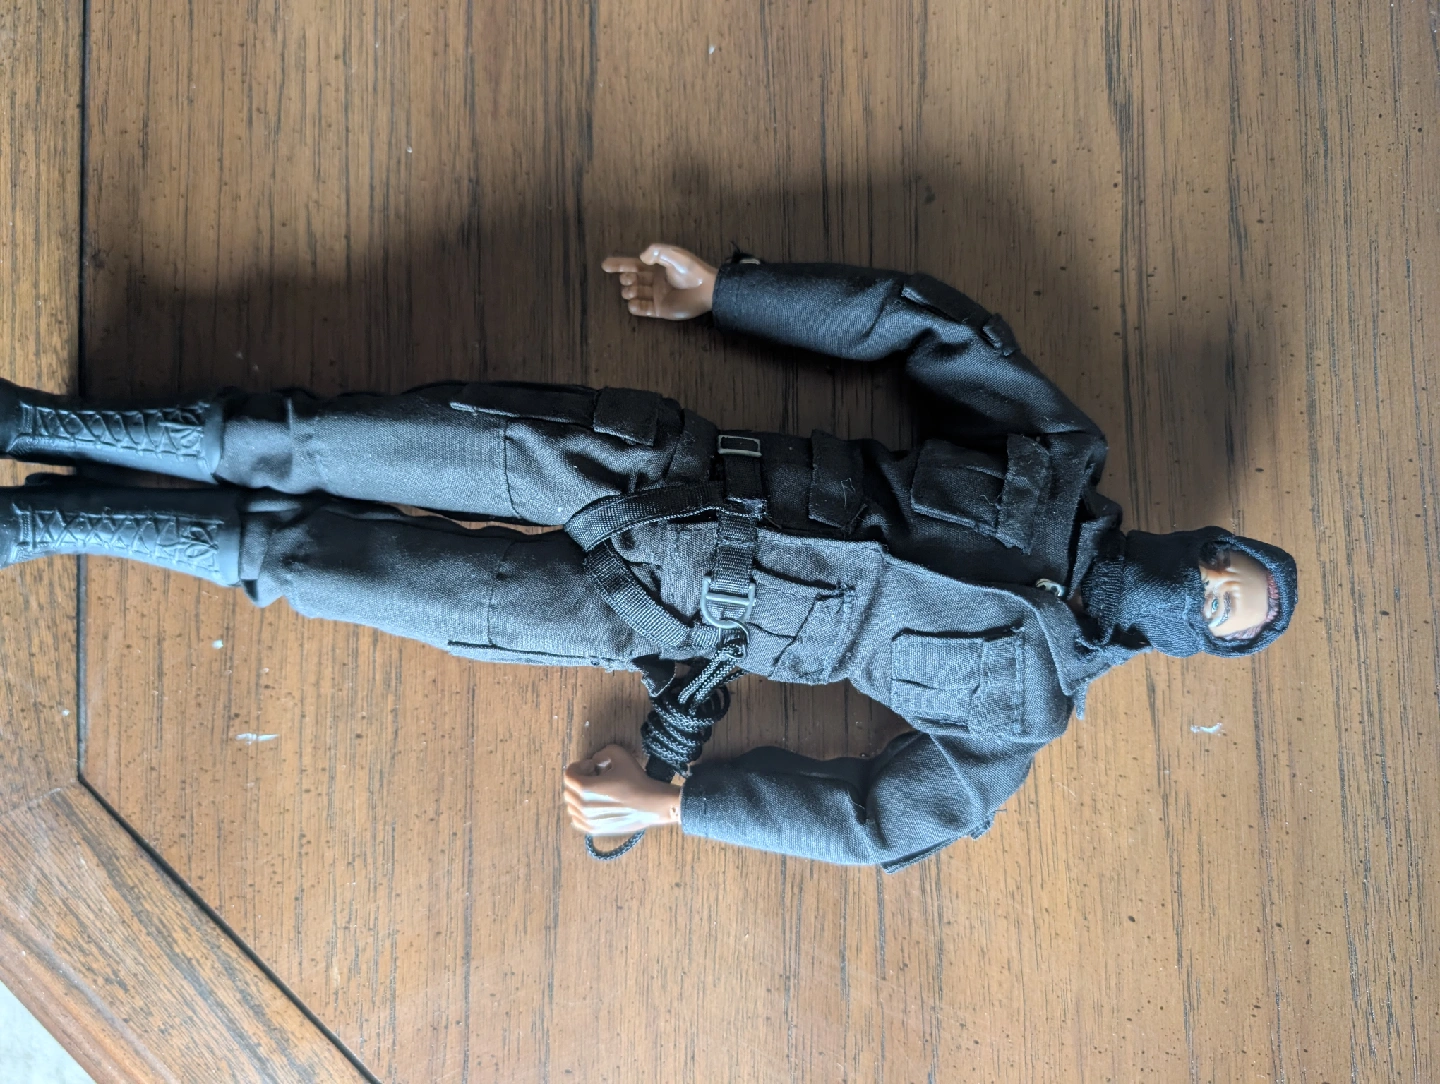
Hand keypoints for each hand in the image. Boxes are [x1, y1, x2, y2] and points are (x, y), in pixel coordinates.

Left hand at [562, 743, 682, 835]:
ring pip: (571, 805)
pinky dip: (581, 810)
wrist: (652, 805)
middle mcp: (583, 807)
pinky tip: (595, 804)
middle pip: (569, 790)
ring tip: (596, 790)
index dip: (578, 766)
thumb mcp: (620, 755)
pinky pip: (577, 819)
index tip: (592, 765)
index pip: (568, 775)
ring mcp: (588, 821)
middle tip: (595, 775)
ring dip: (579, 795)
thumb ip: (602, 752)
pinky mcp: (595, 830)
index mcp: (586, 789)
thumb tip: (595, 760)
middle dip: (579, 780)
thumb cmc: (637, 780)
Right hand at [601, 244, 717, 319]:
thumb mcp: (673, 253)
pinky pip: (643, 310)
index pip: (634, 264)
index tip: (605, 265)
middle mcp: (655, 281)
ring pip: (635, 294)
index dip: (619, 264)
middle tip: (628, 280)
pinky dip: (635, 307)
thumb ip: (655, 252)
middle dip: (626, 279)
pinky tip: (633, 304)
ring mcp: (657, 296)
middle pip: (633, 279)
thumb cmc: (690, 269)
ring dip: (629, 292)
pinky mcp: (661, 310)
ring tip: (631, 291)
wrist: (705, 289)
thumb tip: (641, 258)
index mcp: (657, 266)